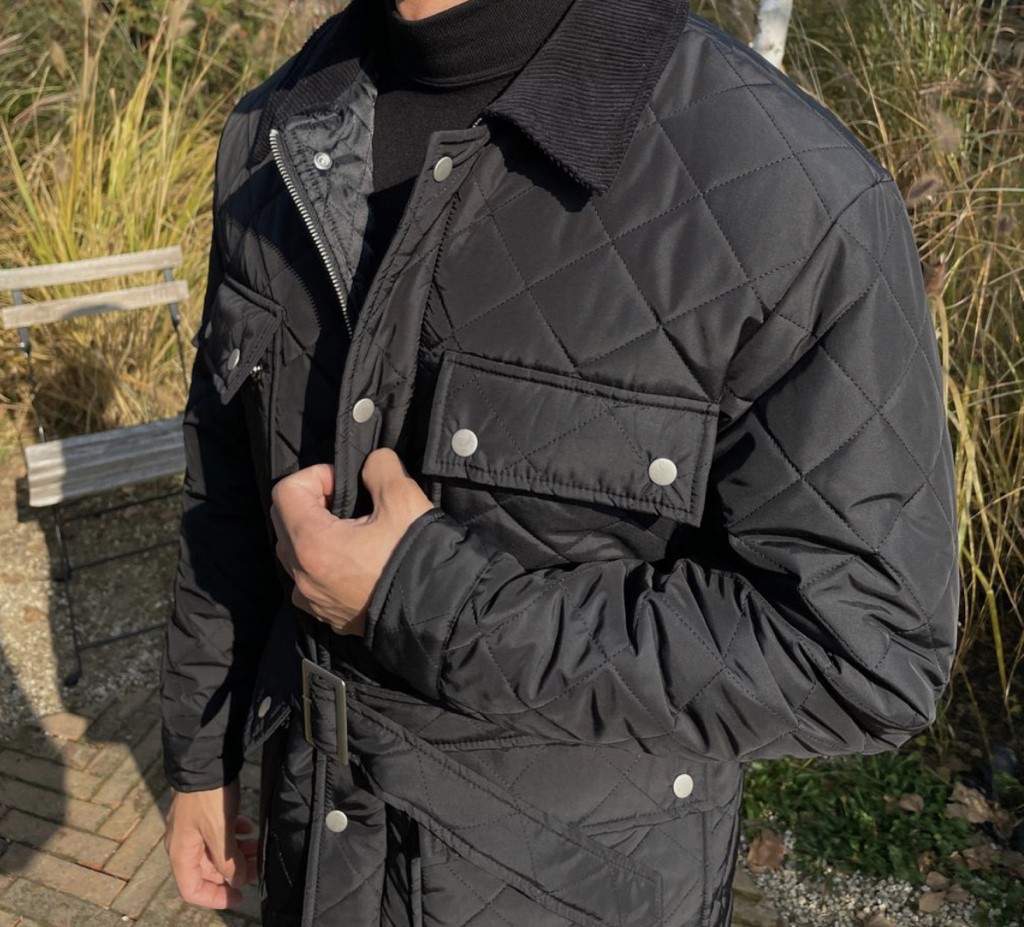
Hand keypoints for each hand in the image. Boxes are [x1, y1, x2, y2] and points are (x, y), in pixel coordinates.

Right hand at [164, 780, 257, 908]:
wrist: (205, 757)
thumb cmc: (209, 796)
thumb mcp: (219, 831)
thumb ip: (228, 860)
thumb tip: (238, 880)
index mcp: (181, 852)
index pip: (192, 889)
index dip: (215, 898)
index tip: (238, 896)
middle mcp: (184, 842)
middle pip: (207, 870)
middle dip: (233, 872)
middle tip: (258, 867)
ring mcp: (194, 826)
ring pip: (216, 850)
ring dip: (237, 853)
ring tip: (257, 847)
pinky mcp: (204, 812)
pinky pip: (219, 832)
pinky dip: (235, 835)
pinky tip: (249, 829)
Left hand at [270, 448, 433, 634]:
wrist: (440, 613)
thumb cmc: (416, 556)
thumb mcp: (404, 498)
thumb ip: (380, 467)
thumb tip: (372, 464)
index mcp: (312, 542)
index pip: (286, 491)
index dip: (316, 476)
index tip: (346, 483)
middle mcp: (302, 574)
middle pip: (284, 521)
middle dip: (313, 502)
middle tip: (351, 503)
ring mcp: (312, 599)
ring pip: (294, 553)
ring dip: (315, 534)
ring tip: (354, 534)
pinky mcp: (327, 616)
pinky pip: (309, 581)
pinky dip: (322, 565)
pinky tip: (355, 563)